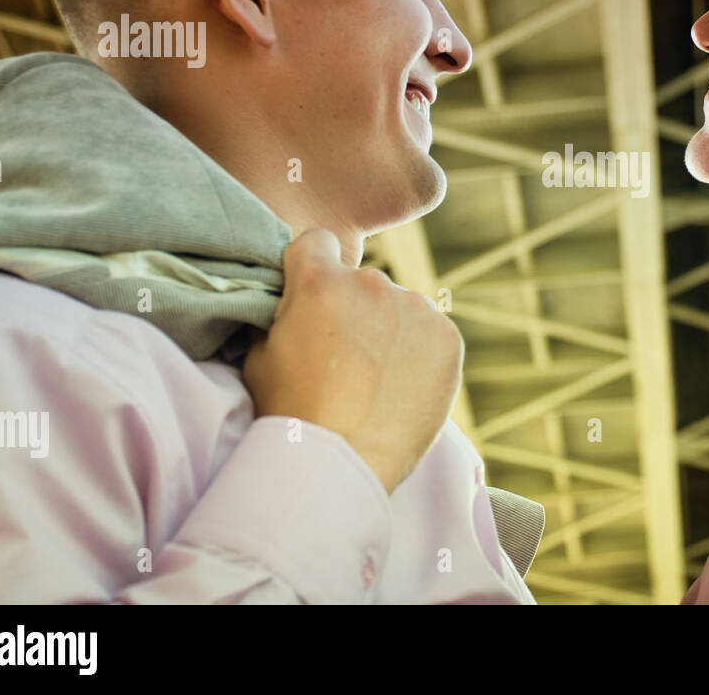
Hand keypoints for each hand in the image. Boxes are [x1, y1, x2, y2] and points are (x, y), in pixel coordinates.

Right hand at [241, 228, 464, 492]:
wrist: (339, 465)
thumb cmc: (289, 414)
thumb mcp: (260, 354)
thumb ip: (281, 314)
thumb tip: (292, 306)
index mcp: (319, 280)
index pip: (316, 243)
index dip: (310, 268)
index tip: (311, 299)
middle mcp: (371, 283)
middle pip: (361, 281)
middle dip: (352, 307)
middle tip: (343, 356)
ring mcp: (415, 308)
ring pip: (400, 307)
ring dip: (390, 329)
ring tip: (375, 379)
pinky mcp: (448, 337)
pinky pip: (432, 332)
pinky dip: (421, 352)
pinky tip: (402, 387)